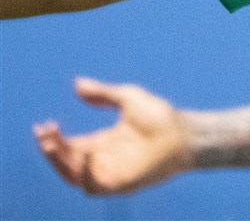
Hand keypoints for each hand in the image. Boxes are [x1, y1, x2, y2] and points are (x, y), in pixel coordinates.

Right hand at [33, 77, 193, 194]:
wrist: (184, 132)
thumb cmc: (162, 116)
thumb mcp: (128, 98)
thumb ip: (103, 93)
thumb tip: (77, 83)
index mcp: (103, 142)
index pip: (69, 145)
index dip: (54, 138)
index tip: (43, 125)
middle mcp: (103, 160)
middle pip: (66, 161)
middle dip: (52, 149)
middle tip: (45, 134)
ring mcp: (110, 173)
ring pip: (72, 176)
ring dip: (59, 162)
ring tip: (52, 144)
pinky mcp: (120, 185)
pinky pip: (92, 187)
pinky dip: (84, 174)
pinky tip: (84, 154)